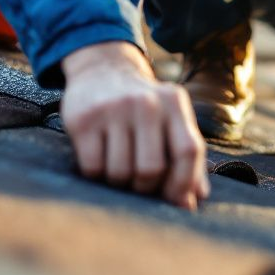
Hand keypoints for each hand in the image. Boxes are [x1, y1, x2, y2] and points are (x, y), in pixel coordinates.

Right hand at [61, 41, 209, 209]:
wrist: (103, 70)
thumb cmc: (144, 108)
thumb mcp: (171, 120)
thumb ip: (186, 158)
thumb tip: (190, 204)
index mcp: (174, 103)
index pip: (188, 151)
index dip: (183, 183)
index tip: (175, 201)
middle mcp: (146, 102)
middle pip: (151, 168)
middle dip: (146, 188)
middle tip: (140, 184)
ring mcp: (113, 109)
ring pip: (120, 172)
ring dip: (120, 183)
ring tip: (120, 170)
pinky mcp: (84, 119)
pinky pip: (93, 168)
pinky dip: (97, 175)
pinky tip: (99, 160)